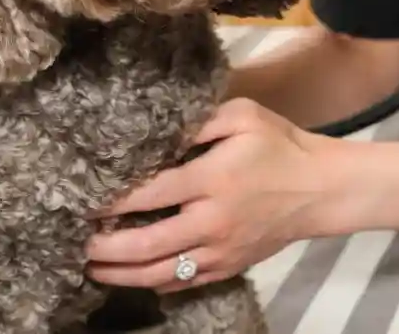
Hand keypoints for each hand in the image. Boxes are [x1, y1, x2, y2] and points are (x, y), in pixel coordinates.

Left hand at [85, 99, 328, 292]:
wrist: (320, 189)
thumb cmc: (280, 144)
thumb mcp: (243, 115)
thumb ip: (200, 121)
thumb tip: (158, 134)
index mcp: (214, 178)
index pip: (152, 194)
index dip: (113, 201)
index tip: (85, 200)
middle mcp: (212, 220)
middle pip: (146, 245)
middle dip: (104, 247)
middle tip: (78, 241)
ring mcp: (220, 250)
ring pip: (159, 273)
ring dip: (119, 273)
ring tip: (91, 265)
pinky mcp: (227, 267)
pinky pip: (182, 283)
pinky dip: (150, 282)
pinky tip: (130, 275)